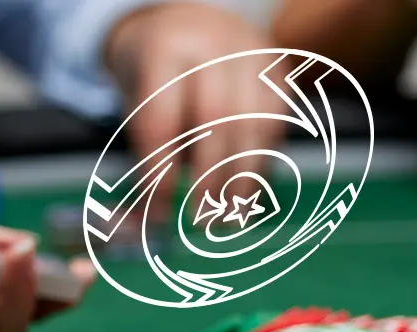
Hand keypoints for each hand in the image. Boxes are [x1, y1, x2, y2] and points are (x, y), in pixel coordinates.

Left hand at [105, 3, 285, 222]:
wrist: (193, 24)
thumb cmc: (158, 75)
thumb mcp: (138, 99)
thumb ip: (146, 152)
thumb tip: (150, 221)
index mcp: (165, 48)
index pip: (161, 117)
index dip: (160, 170)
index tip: (160, 211)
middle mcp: (214, 45)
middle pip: (216, 118)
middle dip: (209, 177)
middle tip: (200, 222)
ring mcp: (253, 55)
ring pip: (255, 125)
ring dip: (243, 181)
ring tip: (227, 220)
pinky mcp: (278, 72)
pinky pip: (276, 128)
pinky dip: (261, 169)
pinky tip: (246, 200)